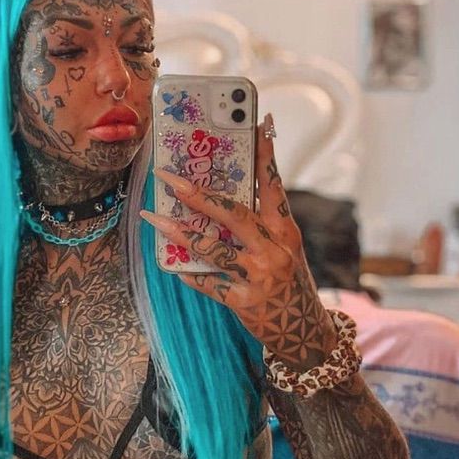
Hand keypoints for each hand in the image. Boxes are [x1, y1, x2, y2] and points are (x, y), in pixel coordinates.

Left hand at [140, 114, 335, 370]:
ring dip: (177, 231)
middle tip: (169, 177)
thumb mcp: (286, 247)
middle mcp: (273, 249)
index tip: (259, 125)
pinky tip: (171, 266)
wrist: (305, 333)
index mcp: (286, 230)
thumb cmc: (291, 281)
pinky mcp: (242, 302)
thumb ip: (262, 225)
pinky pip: (207, 282)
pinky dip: (188, 273)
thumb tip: (222, 196)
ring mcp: (257, 276)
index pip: (274, 186)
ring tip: (152, 216)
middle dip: (197, 194)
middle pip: (232, 214)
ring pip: (210, 248)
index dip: (266, 156)